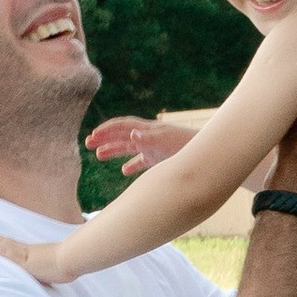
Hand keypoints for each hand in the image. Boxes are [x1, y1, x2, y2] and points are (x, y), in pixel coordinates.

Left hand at [0, 227, 76, 284]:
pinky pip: (3, 252)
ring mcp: (20, 253)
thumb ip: (41, 271)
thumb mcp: (49, 268)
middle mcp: (20, 250)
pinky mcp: (21, 259)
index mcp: (26, 252)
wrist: (70, 259)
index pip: (5, 245)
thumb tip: (41, 275)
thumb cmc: (63, 265)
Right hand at [85, 115, 199, 177]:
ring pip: (129, 148)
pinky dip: (132, 165)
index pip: (123, 126)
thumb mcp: (167, 142)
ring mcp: (154, 148)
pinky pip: (142, 161)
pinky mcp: (160, 159)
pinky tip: (124, 171)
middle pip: (122, 135)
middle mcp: (149, 137)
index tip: (92, 135)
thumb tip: (132, 133)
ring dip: (114, 150)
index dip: (107, 129)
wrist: (209, 155)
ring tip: (98, 156)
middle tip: (87, 143)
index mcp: (148, 130)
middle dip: (105, 139)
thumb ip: (149, 138)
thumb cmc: (188, 145)